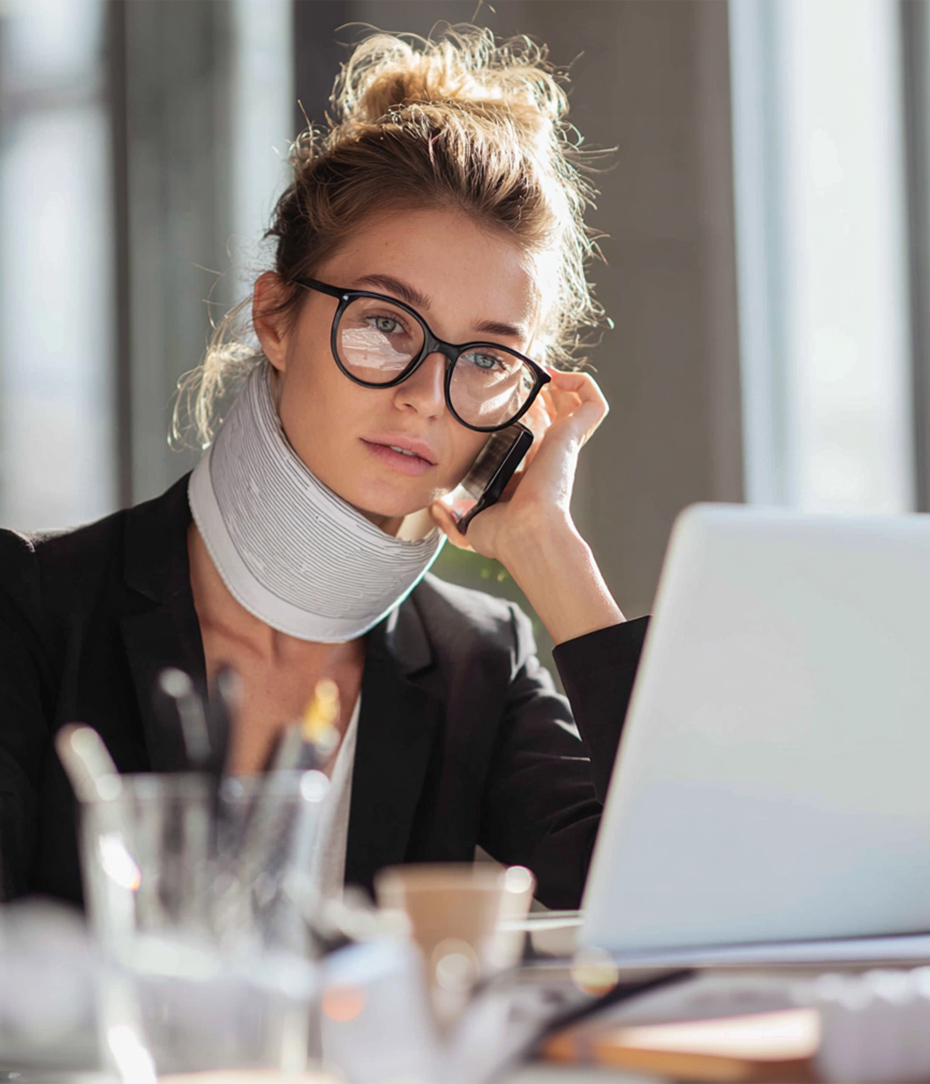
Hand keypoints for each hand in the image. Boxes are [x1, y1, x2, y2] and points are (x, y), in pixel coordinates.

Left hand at [429, 368, 608, 565]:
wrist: (524, 533)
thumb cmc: (503, 535)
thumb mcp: (469, 524)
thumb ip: (450, 517)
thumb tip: (436, 508)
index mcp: (529, 472)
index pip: (533, 437)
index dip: (524, 416)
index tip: (506, 402)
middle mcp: (550, 456)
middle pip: (556, 416)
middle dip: (544, 393)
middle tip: (524, 377)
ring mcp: (564, 446)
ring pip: (578, 405)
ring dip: (564, 383)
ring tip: (543, 372)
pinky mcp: (573, 437)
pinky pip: (593, 403)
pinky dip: (581, 383)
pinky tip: (555, 378)